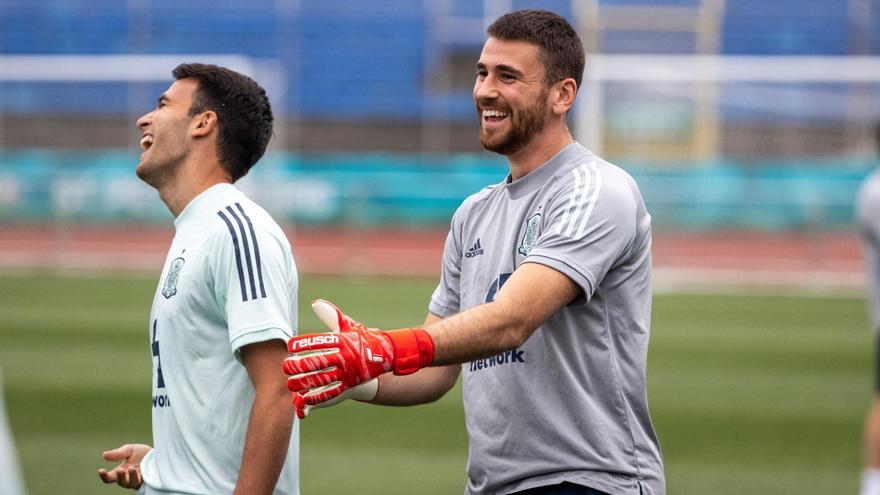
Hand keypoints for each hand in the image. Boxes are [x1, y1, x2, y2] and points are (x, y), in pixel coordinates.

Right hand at [97, 443, 151, 489]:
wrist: (160, 454)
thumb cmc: (143, 453)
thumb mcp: (130, 450)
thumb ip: (118, 453)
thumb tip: (104, 455)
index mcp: (122, 471)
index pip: (109, 477)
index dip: (104, 475)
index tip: (101, 470)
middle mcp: (128, 478)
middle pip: (120, 482)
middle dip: (120, 477)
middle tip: (120, 470)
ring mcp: (138, 480)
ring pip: (131, 484)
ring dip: (130, 477)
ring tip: (131, 468)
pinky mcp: (148, 482)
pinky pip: (142, 483)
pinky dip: (140, 478)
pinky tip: (141, 472)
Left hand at [283, 299, 433, 417]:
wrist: (384, 355)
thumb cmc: (361, 338)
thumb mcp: (348, 325)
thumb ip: (331, 315)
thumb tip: (315, 303)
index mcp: (342, 340)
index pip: (318, 341)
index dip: (301, 343)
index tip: (289, 345)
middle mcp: (344, 356)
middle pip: (316, 362)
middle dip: (297, 365)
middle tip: (285, 366)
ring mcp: (347, 372)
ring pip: (321, 379)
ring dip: (303, 383)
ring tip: (290, 383)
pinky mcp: (350, 384)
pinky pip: (331, 392)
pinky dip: (317, 397)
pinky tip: (304, 398)